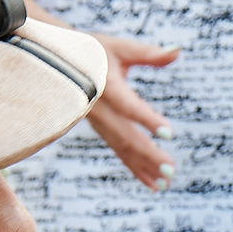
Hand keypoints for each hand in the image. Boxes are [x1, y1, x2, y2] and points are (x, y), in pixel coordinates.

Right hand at [71, 30, 182, 189]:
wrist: (55, 61)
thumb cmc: (93, 51)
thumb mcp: (120, 47)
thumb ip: (149, 54)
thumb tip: (177, 51)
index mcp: (104, 85)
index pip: (127, 105)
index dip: (146, 119)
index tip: (168, 132)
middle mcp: (98, 108)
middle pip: (125, 135)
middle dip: (148, 155)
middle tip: (170, 170)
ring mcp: (97, 122)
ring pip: (121, 148)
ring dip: (143, 167)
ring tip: (164, 183)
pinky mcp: (100, 130)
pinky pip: (118, 151)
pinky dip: (135, 168)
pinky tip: (152, 184)